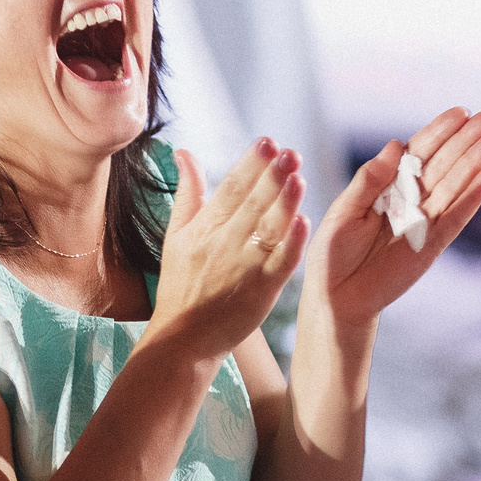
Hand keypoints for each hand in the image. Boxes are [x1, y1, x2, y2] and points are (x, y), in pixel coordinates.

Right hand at [142, 141, 309, 364]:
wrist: (183, 338)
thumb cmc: (180, 285)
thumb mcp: (175, 236)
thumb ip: (186, 193)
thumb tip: (184, 152)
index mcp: (204, 228)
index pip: (230, 188)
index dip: (250, 164)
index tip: (267, 142)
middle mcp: (224, 244)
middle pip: (252, 204)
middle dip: (271, 176)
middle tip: (289, 152)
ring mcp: (244, 268)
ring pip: (269, 230)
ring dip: (284, 203)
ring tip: (299, 177)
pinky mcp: (262, 291)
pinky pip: (281, 264)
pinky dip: (292, 244)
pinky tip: (304, 223)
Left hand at [303, 108, 480, 330]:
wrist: (336, 295)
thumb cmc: (333, 251)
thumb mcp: (344, 210)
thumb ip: (369, 180)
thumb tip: (394, 144)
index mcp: (387, 185)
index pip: (417, 151)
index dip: (439, 131)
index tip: (461, 111)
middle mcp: (410, 199)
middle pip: (442, 163)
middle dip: (465, 140)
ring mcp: (424, 221)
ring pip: (453, 186)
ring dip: (474, 163)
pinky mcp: (432, 245)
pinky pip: (455, 218)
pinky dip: (472, 198)